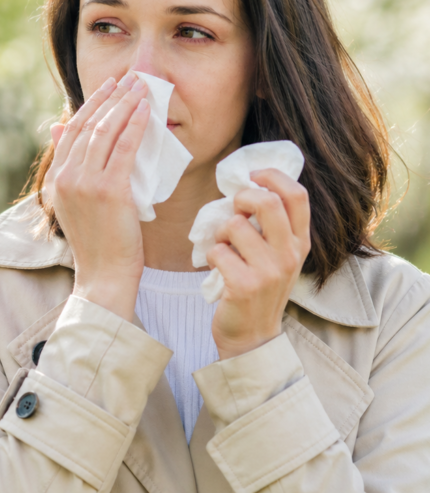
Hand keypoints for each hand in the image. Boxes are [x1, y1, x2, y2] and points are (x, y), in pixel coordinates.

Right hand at [45, 71, 151, 320]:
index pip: (72, 131)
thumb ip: (71, 166)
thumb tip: (59, 127)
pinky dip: (135, 125)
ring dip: (124, 105)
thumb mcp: (75, 202)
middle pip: (87, 125)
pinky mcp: (108, 190)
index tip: (108, 86)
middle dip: (109, 97)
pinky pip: (124, 148)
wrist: (103, 276)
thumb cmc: (98, 243)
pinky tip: (146, 111)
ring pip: (105, 132)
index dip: (90, 105)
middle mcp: (66, 177)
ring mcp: (85, 183)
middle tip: (127, 77)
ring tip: (140, 87)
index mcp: (57, 179)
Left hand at [207, 168, 311, 358]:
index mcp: (300, 243)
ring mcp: (269, 272)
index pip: (297, 195)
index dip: (272, 176)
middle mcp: (290, 256)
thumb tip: (246, 187)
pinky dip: (212, 255)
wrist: (252, 337)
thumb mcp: (277, 256)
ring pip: (235, 225)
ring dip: (220, 232)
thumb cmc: (259, 288)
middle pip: (267, 203)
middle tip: (233, 209)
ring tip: (224, 247)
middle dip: (241, 197)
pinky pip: (218, 251)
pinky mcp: (245, 286)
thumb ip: (271, 226)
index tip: (252, 175)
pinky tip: (219, 269)